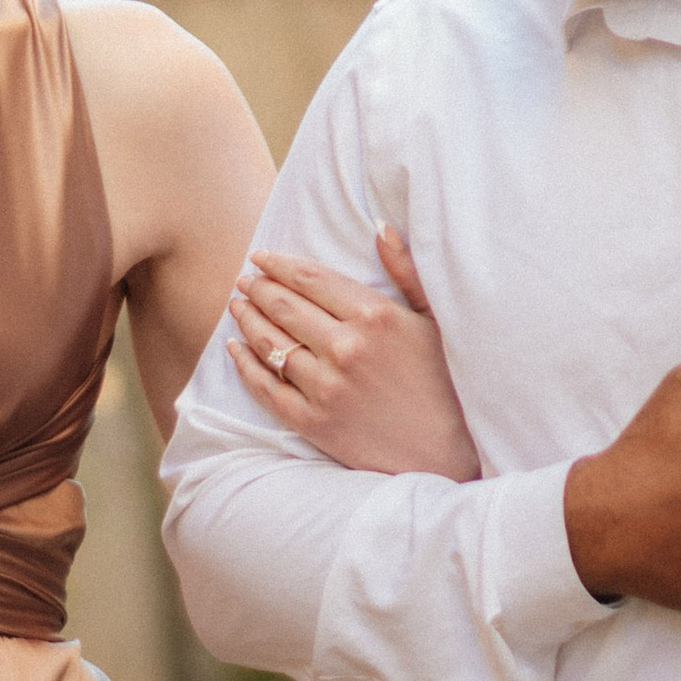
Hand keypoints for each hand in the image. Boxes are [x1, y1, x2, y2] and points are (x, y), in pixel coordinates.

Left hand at [230, 228, 481, 483]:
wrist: (446, 454)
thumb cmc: (446, 382)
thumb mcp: (433, 319)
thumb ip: (405, 270)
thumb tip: (378, 225)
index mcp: (375, 317)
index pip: (311, 279)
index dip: (280, 265)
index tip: (261, 257)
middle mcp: (345, 348)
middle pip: (284, 307)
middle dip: (259, 288)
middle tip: (245, 279)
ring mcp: (326, 387)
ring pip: (270, 343)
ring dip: (247, 319)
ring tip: (237, 306)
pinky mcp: (313, 422)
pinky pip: (267, 387)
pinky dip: (245, 365)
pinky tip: (235, 349)